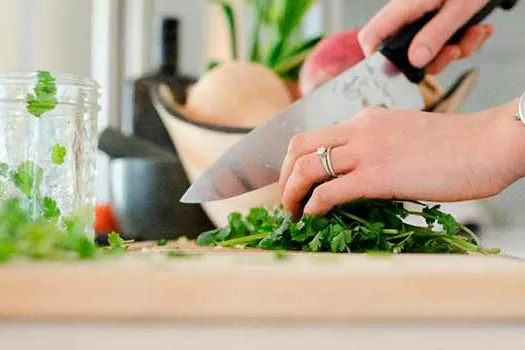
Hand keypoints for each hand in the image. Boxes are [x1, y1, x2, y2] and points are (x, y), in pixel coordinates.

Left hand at [279, 101, 524, 218]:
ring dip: (291, 193)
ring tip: (292, 213)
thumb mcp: (403, 136)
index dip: (295, 159)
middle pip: (298, 146)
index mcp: (364, 119)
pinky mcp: (377, 176)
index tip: (294, 181)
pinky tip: (313, 216)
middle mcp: (358, 129)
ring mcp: (366, 151)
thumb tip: (357, 173)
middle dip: (283, 175)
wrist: (487, 144)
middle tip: (285, 199)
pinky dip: (313, 206)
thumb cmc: (453, 146)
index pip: (314, 135)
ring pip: (306, 167)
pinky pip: (329, 191)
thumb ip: (376, 146)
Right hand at [358, 0, 493, 74]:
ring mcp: (423, 19)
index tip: (398, 71)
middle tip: (455, 50)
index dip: (376, 59)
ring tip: (475, 33)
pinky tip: (478, 29)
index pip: (372, 36)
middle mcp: (408, 15)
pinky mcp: (437, 21)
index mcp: (403, 7)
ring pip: (429, 52)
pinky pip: (444, 44)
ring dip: (456, 49)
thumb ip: (435, 34)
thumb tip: (415, 60)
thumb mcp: (458, 8)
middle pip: (405, 53)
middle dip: (436, 59)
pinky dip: (464, 41)